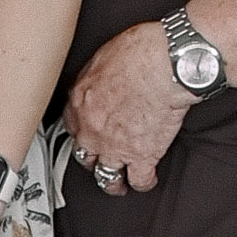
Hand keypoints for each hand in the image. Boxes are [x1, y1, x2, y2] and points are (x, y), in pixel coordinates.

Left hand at [62, 23, 192, 193]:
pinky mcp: (143, 156)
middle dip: (90, 158)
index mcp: (81, 102)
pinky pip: (139, 179)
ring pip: (106, 176)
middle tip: (97, 159)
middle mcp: (93, 129)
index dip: (80, 131)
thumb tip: (100, 78)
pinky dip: (143, 182)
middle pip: (84, 154)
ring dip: (111, 181)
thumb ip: (95, 75)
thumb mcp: (103, 55)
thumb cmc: (140, 53)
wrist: (165, 65)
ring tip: (117, 183)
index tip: (86, 133)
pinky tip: (147, 180)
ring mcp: (115, 147)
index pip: (71, 125)